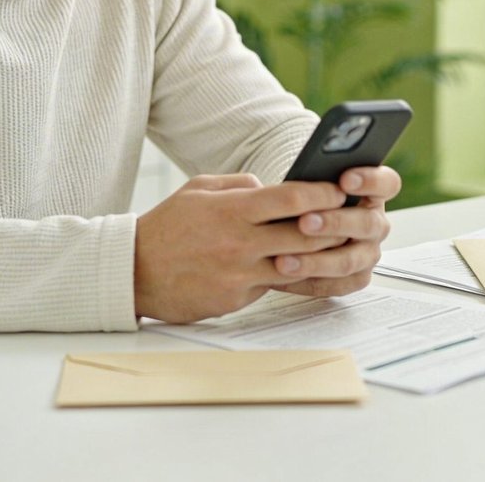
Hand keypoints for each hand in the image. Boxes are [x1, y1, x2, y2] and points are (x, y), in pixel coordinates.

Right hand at [134, 173, 354, 323]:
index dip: (322, 193)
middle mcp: (240, 243)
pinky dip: (284, 276)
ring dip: (318, 256)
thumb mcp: (199, 190)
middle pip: (305, 235)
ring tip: (333, 245)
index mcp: (232, 210)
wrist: (134, 272)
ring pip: (296, 265)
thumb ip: (240, 185)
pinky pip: (271, 286)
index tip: (340, 189)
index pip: (291, 198)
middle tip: (350, 219)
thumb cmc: (167, 227)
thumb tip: (272, 187)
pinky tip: (294, 267)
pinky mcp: (236, 299)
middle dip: (333, 226)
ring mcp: (239, 274)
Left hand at [270, 165, 401, 298]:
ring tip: (282, 259)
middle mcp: (375, 224)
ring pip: (350, 260)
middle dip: (335, 223)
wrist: (288, 232)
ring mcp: (368, 253)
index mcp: (373, 194)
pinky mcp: (356, 278)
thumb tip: (287, 180)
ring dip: (316, 261)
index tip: (344, 179)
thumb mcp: (308, 184)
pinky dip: (308, 281)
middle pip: (367, 224)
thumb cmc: (302, 202)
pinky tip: (281, 276)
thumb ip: (310, 180)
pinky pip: (337, 285)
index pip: (387, 183)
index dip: (370, 181)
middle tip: (305, 221)